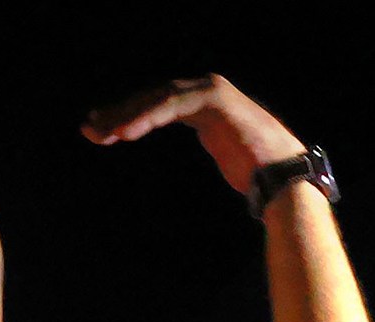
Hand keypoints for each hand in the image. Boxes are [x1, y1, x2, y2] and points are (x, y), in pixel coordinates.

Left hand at [81, 76, 304, 198]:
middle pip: (152, 98)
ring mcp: (211, 92)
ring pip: (157, 99)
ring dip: (125, 116)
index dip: (129, 116)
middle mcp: (206, 91)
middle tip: (89, 129)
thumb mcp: (225, 152)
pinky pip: (170, 107)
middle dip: (119, 113)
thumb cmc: (258, 173)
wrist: (284, 177)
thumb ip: (210, 140)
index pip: (158, 104)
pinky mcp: (214, 100)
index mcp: (206, 103)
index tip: (102, 130)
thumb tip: (209, 150)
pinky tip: (124, 132)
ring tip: (99, 132)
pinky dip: (146, 117)